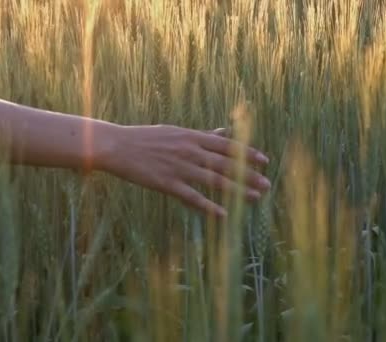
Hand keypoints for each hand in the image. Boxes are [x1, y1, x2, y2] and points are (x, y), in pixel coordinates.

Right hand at [96, 124, 270, 217]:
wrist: (117, 146)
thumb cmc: (146, 138)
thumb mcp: (176, 132)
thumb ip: (201, 135)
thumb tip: (223, 132)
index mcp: (192, 137)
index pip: (227, 146)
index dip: (247, 153)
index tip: (265, 161)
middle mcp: (190, 151)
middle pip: (226, 164)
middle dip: (249, 175)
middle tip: (268, 184)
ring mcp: (179, 168)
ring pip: (215, 180)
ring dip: (238, 190)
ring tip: (256, 197)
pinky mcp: (167, 184)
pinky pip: (193, 197)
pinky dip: (210, 206)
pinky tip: (225, 214)